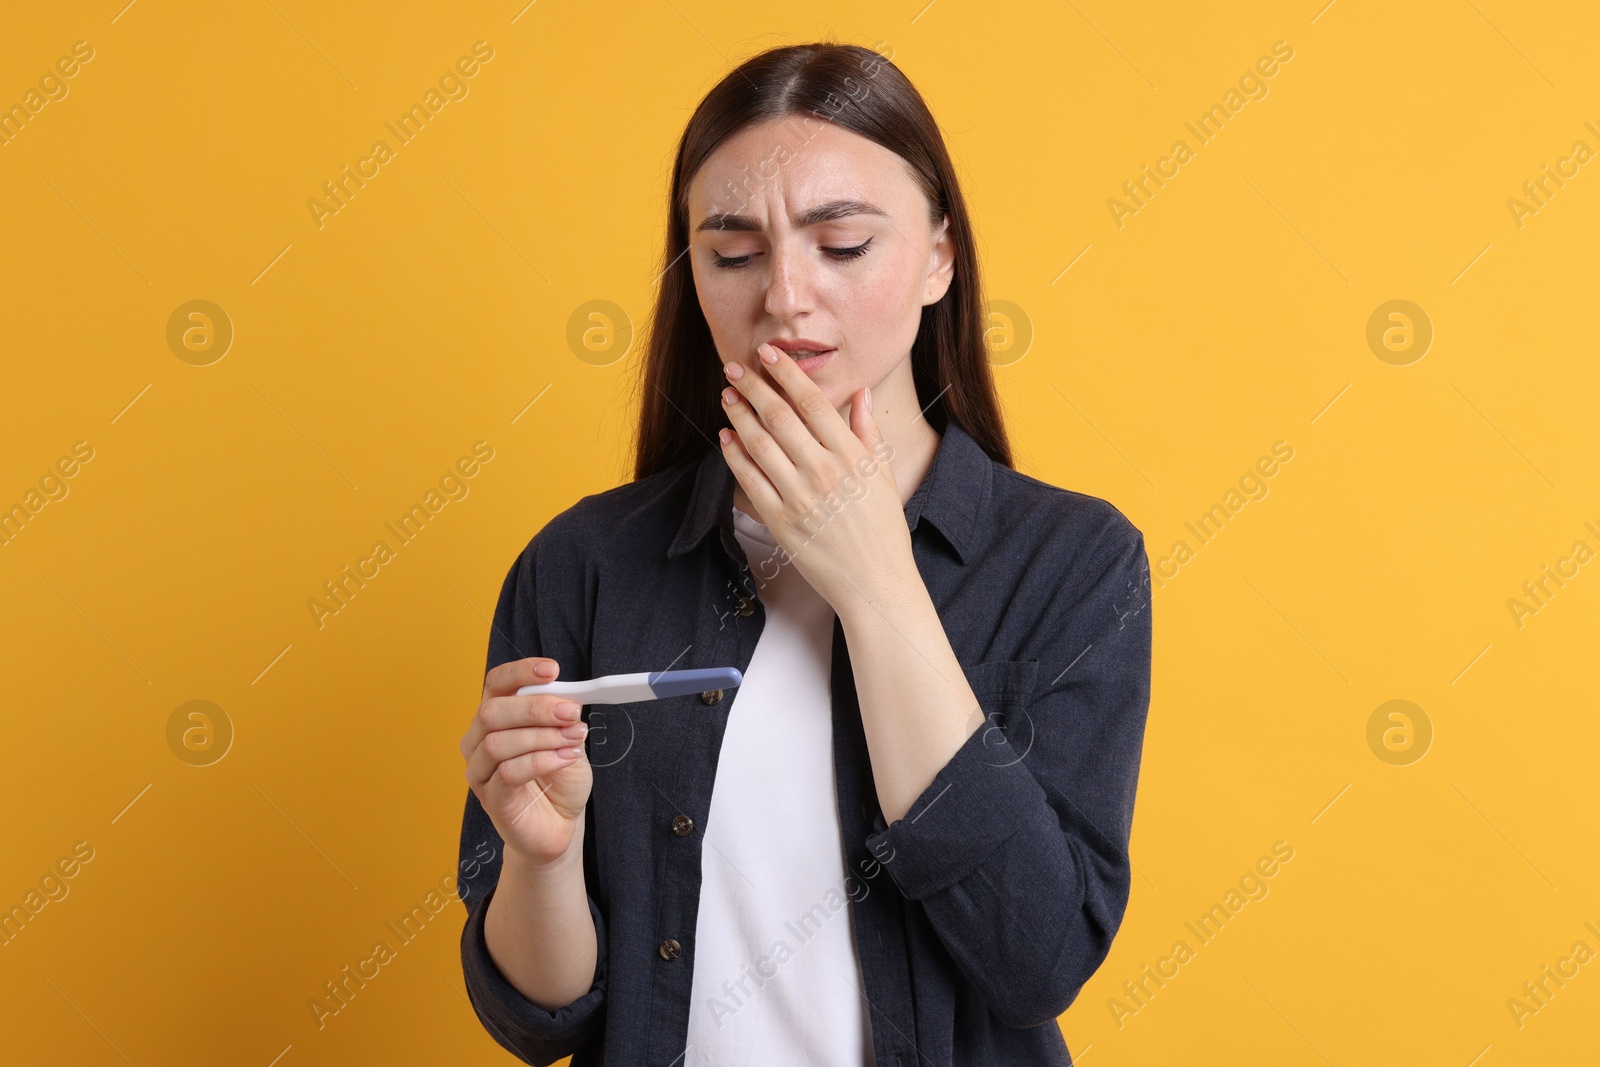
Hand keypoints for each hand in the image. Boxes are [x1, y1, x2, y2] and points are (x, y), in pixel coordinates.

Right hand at [460, 657, 590, 867]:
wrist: (560, 825)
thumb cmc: (559, 779)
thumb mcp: (568, 738)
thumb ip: (563, 718)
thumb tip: (569, 698)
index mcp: (496, 718)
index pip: (496, 684)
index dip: (520, 672)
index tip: (552, 670)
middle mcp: (479, 742)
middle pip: (491, 711)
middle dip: (535, 708)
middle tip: (571, 712)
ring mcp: (480, 772)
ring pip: (497, 743)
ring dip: (542, 736)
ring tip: (574, 739)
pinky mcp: (491, 800)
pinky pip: (507, 773)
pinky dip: (541, 761)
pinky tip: (565, 759)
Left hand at [718, 343, 912, 611]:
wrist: (875, 583)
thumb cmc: (882, 529)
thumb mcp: (882, 475)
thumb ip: (867, 431)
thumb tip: (861, 393)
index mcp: (851, 456)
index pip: (812, 402)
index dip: (786, 374)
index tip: (768, 354)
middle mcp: (823, 471)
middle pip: (779, 416)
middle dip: (752, 386)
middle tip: (734, 367)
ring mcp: (799, 496)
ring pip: (759, 443)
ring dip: (738, 414)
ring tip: (727, 396)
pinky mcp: (780, 521)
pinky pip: (749, 480)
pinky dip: (734, 454)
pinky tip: (726, 437)